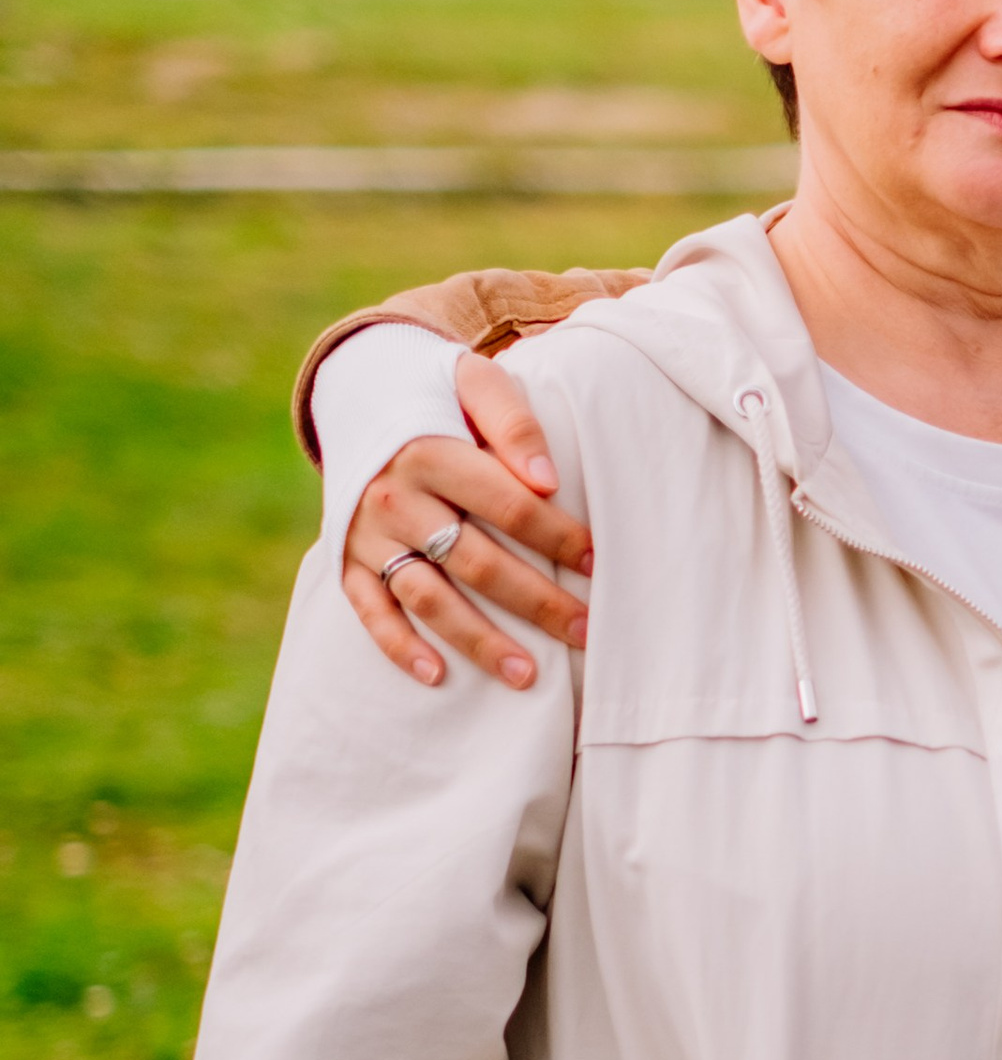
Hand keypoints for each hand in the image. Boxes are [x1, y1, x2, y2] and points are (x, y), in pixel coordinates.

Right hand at [343, 351, 594, 690]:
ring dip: (478, 640)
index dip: (558, 537)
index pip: (508, 506)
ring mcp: (367, 535)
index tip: (598, 562)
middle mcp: (394, 497)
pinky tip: (438, 676)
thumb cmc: (438, 395)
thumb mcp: (475, 382)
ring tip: (528, 677)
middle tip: (586, 632)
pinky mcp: (346, 560)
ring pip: (428, 597)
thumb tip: (547, 482)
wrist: (356, 390)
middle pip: (477, 561)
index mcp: (429, 451)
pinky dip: (399, 645)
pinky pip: (370, 610)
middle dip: (537, 602)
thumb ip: (513, 422)